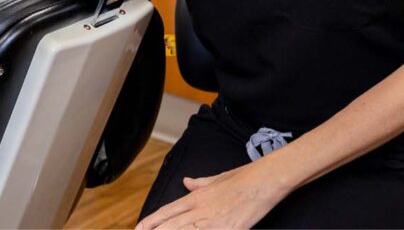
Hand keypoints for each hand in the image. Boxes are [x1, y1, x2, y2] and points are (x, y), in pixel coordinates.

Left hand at [135, 162, 284, 229]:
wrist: (263, 181)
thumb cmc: (243, 178)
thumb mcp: (217, 179)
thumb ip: (199, 183)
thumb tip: (187, 181)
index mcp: (197, 197)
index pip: (168, 210)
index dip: (152, 220)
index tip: (140, 227)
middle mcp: (201, 210)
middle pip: (171, 225)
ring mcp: (212, 223)